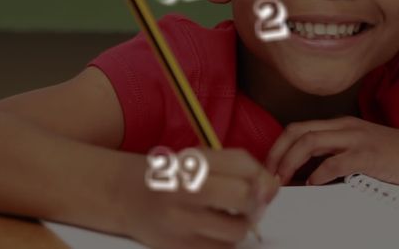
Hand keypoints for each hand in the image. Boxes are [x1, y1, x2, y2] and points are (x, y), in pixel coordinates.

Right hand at [118, 148, 280, 248]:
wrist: (125, 196)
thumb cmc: (171, 176)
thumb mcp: (199, 158)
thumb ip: (238, 167)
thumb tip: (272, 189)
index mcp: (193, 160)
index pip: (244, 165)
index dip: (262, 178)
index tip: (261, 184)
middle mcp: (186, 188)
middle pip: (244, 197)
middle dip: (255, 203)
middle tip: (248, 204)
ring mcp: (181, 220)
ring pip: (237, 230)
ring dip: (240, 226)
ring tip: (224, 217)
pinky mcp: (180, 246)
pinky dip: (224, 241)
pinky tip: (210, 230)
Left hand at [265, 116, 398, 186]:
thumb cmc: (396, 156)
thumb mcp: (359, 150)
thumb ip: (334, 156)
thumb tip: (306, 175)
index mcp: (340, 125)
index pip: (298, 128)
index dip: (278, 147)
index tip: (269, 168)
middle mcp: (345, 127)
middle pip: (297, 131)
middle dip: (276, 152)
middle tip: (268, 175)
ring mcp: (356, 139)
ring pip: (310, 141)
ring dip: (290, 161)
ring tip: (283, 180)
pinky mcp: (368, 155)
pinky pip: (336, 161)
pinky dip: (320, 173)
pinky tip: (314, 184)